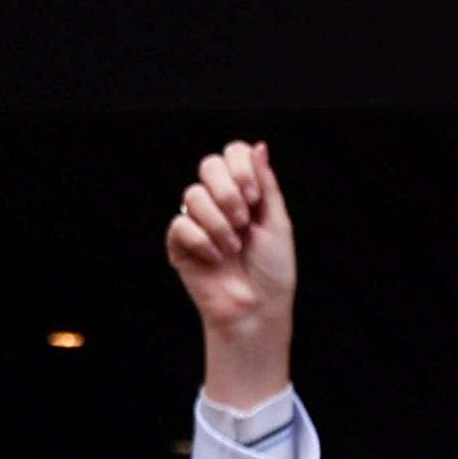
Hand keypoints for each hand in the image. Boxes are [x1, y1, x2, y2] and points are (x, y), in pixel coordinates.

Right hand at [170, 140, 298, 413]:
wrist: (256, 311)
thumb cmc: (273, 272)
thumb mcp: (278, 223)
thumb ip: (266, 184)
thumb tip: (259, 147)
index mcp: (245, 193)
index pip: (232, 154)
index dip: (240, 167)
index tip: (255, 196)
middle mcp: (220, 203)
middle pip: (208, 165)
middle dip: (228, 191)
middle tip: (243, 220)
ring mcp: (198, 222)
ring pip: (192, 195)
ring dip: (218, 223)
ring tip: (232, 248)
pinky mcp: (180, 245)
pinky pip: (179, 224)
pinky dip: (201, 240)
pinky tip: (215, 258)